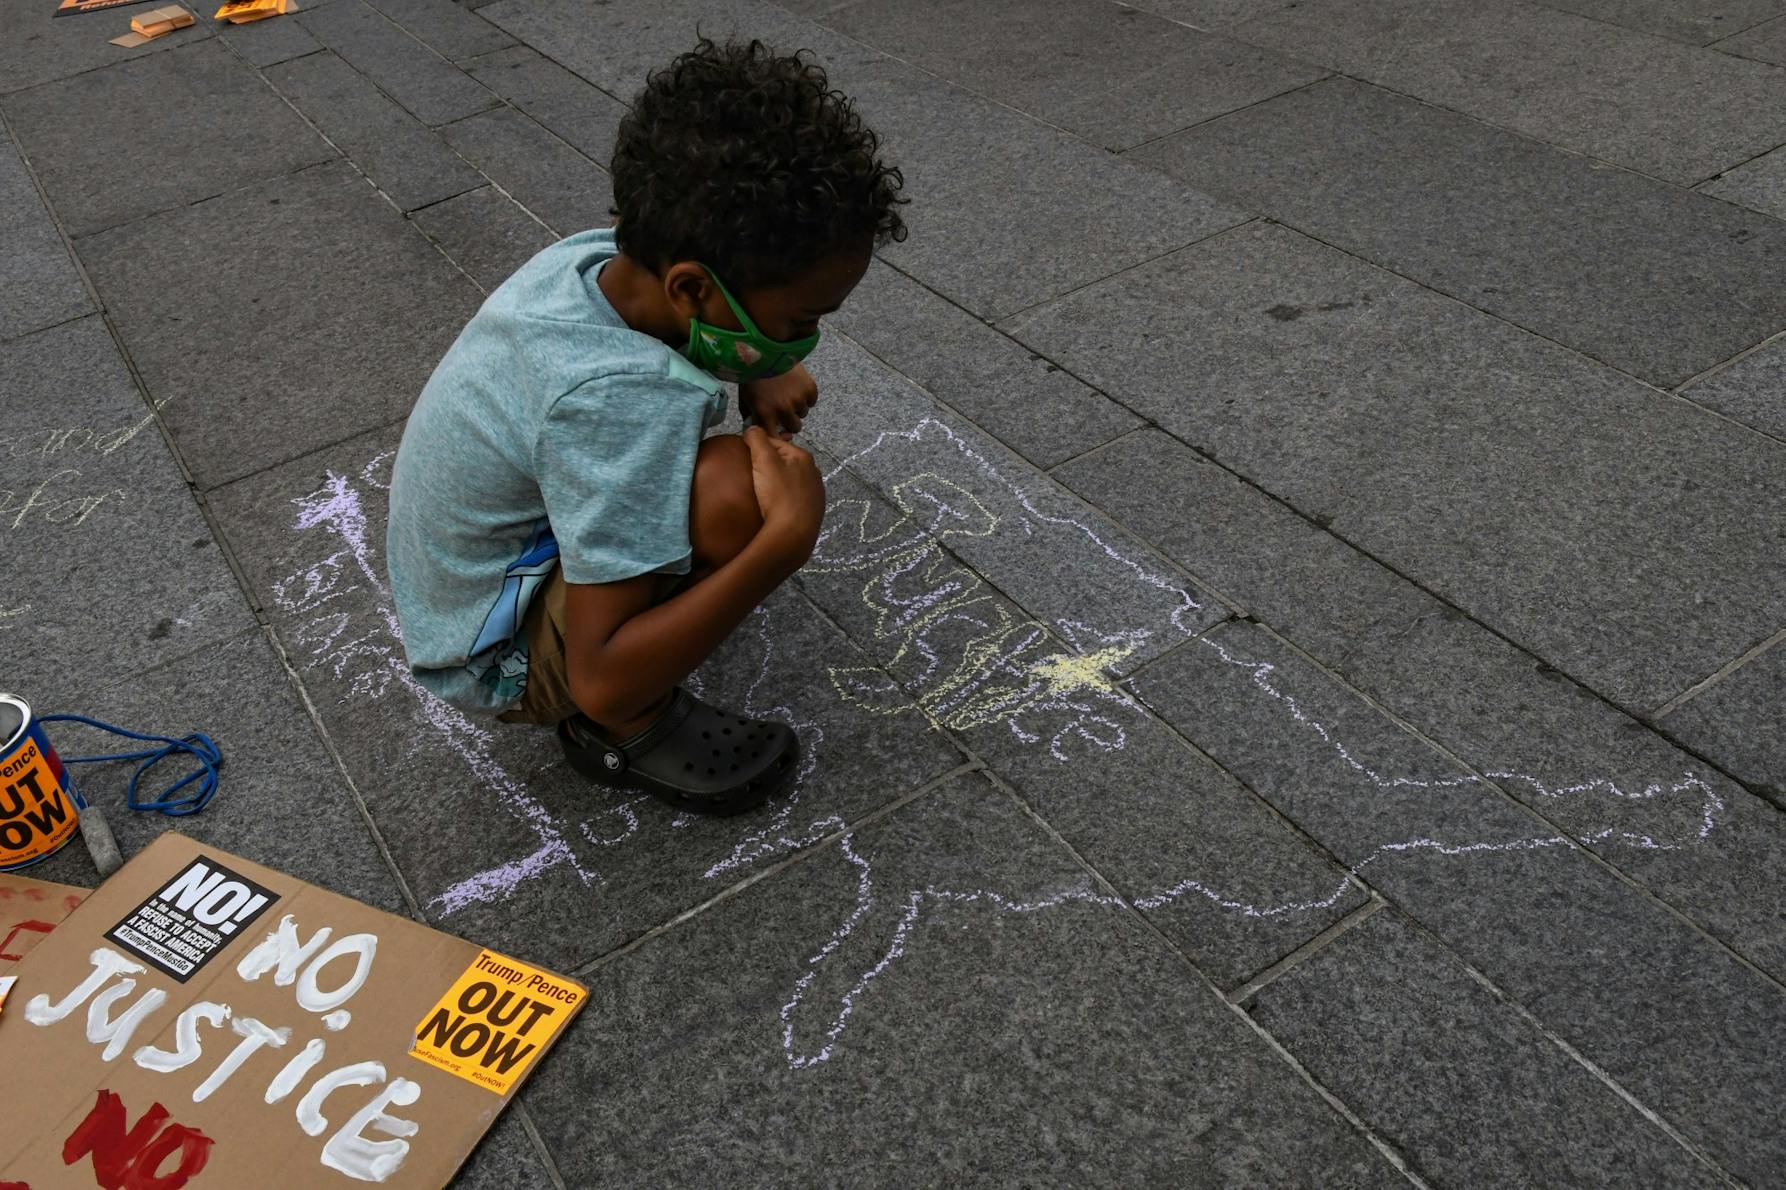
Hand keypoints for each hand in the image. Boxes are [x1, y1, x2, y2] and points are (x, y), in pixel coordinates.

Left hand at [739, 362, 817, 439]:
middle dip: (789, 420)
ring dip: (798, 407)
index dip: (778, 435)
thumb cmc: (752, 375)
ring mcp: (798, 399)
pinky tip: (797, 387)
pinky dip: (807, 396)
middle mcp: (783, 409)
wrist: (765, 349)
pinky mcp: (810, 388)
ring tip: (789, 393)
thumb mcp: (745, 398)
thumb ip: (751, 417)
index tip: (778, 431)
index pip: (775, 437)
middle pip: (794, 427)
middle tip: (784, 408)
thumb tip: (757, 430)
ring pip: (804, 413)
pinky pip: (812, 401)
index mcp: (765, 413)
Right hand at [743, 426, 824, 565]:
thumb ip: (756, 439)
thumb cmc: (778, 494)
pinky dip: (785, 499)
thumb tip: (752, 428)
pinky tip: (775, 508)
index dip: (757, 447)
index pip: (776, 443)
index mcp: (803, 457)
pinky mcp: (814, 512)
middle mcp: (814, 472)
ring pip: (791, 481)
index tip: (745, 457)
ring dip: (778, 483)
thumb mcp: (763, 460)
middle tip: (751, 477)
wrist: (793, 533)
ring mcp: (816, 493)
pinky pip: (796, 499)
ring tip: (762, 494)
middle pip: (784, 462)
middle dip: (769, 466)